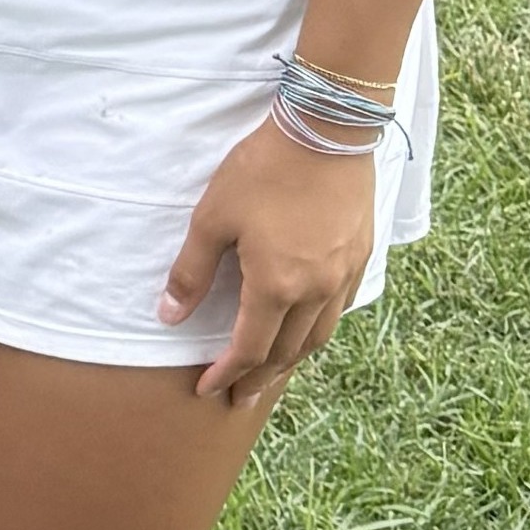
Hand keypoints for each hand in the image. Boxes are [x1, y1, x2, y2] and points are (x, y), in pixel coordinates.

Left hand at [159, 118, 376, 408]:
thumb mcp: (212, 219)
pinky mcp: (360, 256)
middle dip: (258, 379)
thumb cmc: (262, 170)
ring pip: (318, 336)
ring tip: (270, 374)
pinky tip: (306, 328)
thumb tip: (169, 316)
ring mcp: (344, 275)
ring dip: (291, 361)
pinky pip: (339, 310)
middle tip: (238, 399)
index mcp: (277, 286)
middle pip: (287, 352)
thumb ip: (191, 272)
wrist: (326, 131)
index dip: (226, 374)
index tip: (206, 390)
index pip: (249, 349)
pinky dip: (318, 330)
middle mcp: (317, 290)